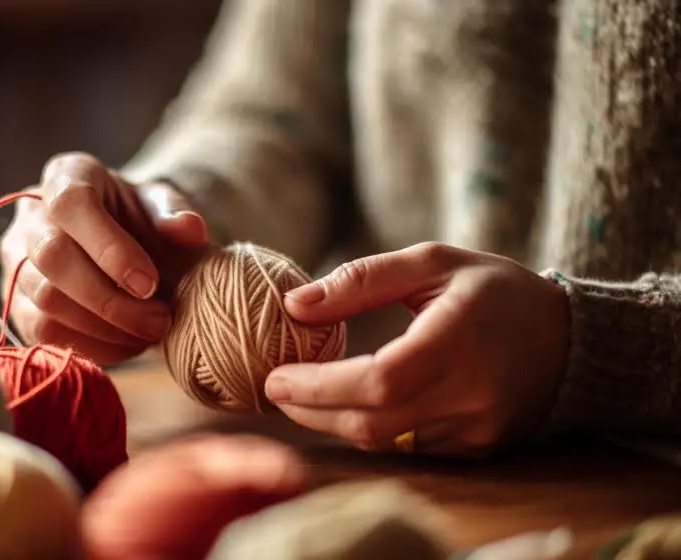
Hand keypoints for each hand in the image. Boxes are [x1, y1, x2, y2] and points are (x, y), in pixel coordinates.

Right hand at [0, 152, 208, 364]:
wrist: (124, 243)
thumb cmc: (141, 220)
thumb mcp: (163, 206)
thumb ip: (175, 213)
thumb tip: (187, 229)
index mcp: (67, 176)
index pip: (71, 205)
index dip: (109, 247)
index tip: (150, 283)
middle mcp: (30, 216)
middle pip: (52, 256)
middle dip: (109, 299)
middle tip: (158, 320)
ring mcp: (15, 261)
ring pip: (45, 300)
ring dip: (104, 328)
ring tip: (149, 333)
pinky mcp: (16, 303)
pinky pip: (43, 334)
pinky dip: (92, 346)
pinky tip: (128, 343)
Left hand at [264, 242, 569, 456]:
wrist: (572, 340)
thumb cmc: (495, 291)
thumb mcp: (432, 262)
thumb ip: (362, 279)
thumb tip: (294, 304)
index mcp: (457, 340)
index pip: (376, 381)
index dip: (318, 386)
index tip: (275, 378)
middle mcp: (470, 394)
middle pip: (371, 422)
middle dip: (312, 411)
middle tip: (276, 390)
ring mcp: (475, 429)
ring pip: (384, 441)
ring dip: (335, 422)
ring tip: (303, 396)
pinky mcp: (477, 448)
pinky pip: (407, 448)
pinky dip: (370, 430)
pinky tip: (349, 407)